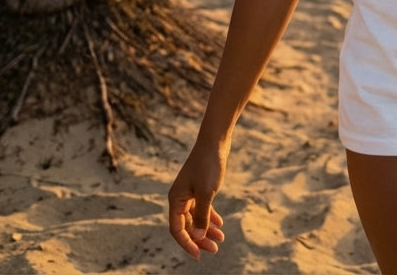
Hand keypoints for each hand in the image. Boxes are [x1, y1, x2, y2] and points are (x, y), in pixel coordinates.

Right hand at [168, 143, 227, 257]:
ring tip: (220, 240)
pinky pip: (202, 208)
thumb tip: (198, 238)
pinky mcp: (199, 187)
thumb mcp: (206, 193)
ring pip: (196, 218)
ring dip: (206, 229)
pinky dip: (210, 217)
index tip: (199, 254)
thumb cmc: (209, 165)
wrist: (215, 141)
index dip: (187, 244)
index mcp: (176, 199)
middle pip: (187, 226)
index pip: (177, 229)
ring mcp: (189, 192)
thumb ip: (201, 216)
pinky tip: (220, 225)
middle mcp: (179, 198)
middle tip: (214, 250)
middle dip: (199, 239)